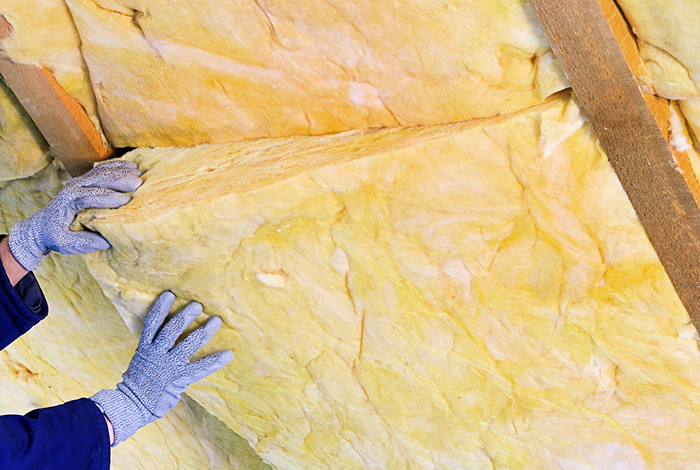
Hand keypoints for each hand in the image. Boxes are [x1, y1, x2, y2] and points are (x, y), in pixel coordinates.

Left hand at [8, 160, 142, 270]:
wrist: (42, 225)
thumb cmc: (54, 235)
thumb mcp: (64, 243)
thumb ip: (83, 242)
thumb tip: (106, 241)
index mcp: (69, 201)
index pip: (89, 196)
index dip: (108, 198)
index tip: (126, 201)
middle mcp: (74, 187)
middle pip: (98, 179)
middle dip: (119, 180)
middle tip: (138, 183)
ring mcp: (79, 181)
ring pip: (102, 171)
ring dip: (121, 171)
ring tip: (139, 173)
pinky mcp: (85, 179)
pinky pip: (102, 169)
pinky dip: (117, 166)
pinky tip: (131, 166)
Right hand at [90, 291, 232, 445]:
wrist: (133, 405)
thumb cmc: (139, 381)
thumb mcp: (142, 359)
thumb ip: (154, 345)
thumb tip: (164, 329)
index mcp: (146, 347)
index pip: (152, 323)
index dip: (160, 308)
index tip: (169, 294)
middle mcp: (156, 353)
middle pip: (171, 329)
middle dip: (185, 315)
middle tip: (198, 304)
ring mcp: (168, 366)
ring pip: (187, 344)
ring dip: (203, 331)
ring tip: (216, 321)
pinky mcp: (179, 379)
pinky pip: (200, 368)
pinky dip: (215, 361)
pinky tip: (228, 354)